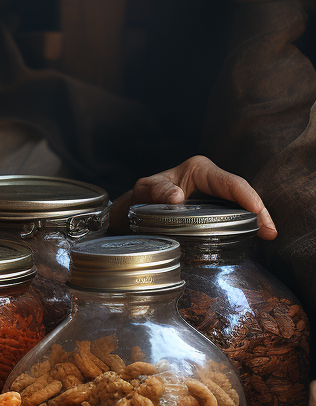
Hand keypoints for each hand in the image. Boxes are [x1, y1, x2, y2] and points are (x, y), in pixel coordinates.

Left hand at [111, 156, 276, 239]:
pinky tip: (256, 236)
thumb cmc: (140, 197)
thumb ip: (156, 191)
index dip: (247, 197)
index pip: (229, 182)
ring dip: (256, 218)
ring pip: (241, 202)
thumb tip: (177, 196)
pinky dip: (246, 223)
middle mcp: (209, 178)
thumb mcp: (144, 191)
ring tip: (269, 235)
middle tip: (271, 232)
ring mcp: (213, 192)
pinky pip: (234, 212)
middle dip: (258, 210)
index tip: (258, 214)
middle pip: (241, 192)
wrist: (134, 209)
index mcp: (198, 170)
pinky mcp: (214, 206)